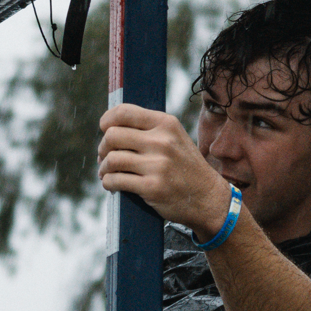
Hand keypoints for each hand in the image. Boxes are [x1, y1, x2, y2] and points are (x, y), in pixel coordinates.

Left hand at [96, 104, 229, 238]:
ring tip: (107, 172)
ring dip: (103, 168)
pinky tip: (112, 184)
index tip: (105, 129)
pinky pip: (115, 180)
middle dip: (103, 147)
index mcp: (166, 124)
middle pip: (112, 135)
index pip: (123, 112)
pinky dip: (108, 183)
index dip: (107, 120)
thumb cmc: (185, 167)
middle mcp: (162, 141)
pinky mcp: (151, 187)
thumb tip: (110, 127)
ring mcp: (157, 165)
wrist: (207, 198)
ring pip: (112, 159)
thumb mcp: (175, 138)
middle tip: (105, 157)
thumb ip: (149, 129)